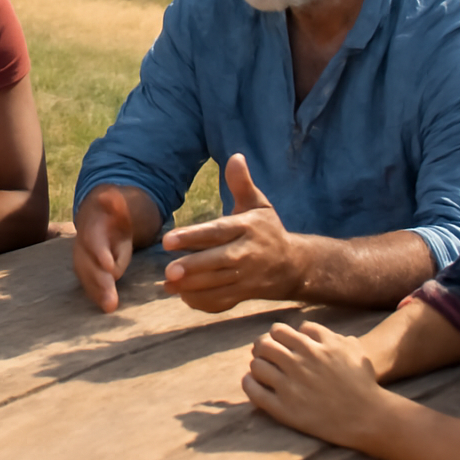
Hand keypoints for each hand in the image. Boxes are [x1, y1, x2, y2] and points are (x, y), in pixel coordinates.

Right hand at [73, 185, 134, 312]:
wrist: (98, 217)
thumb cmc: (113, 213)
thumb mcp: (118, 204)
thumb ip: (114, 203)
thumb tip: (109, 197)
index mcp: (91, 226)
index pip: (93, 240)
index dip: (100, 253)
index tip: (110, 266)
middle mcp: (81, 244)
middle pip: (87, 263)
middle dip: (99, 281)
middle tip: (112, 300)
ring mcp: (80, 257)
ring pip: (85, 275)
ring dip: (96, 292)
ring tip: (110, 307)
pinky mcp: (83, 268)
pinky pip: (87, 282)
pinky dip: (95, 294)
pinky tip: (104, 305)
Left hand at [161, 154, 299, 312]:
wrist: (293, 266)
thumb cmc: (268, 231)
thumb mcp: (258, 205)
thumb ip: (242, 184)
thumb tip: (235, 157)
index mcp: (247, 228)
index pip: (218, 232)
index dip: (193, 236)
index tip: (168, 240)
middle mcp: (247, 254)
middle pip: (218, 262)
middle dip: (193, 267)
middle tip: (168, 270)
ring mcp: (246, 278)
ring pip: (217, 285)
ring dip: (192, 287)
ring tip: (167, 284)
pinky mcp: (243, 295)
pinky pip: (221, 302)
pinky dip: (202, 302)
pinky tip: (182, 296)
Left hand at [243, 321, 386, 449]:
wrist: (369, 417)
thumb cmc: (363, 382)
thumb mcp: (351, 347)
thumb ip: (326, 334)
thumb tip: (303, 330)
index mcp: (313, 346)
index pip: (279, 330)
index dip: (277, 335)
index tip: (279, 343)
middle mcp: (299, 363)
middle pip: (264, 344)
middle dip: (262, 347)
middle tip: (264, 354)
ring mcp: (291, 387)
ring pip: (257, 365)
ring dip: (257, 365)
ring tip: (262, 371)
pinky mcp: (285, 410)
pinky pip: (255, 392)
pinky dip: (250, 384)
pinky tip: (253, 383)